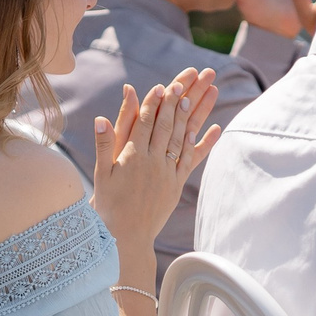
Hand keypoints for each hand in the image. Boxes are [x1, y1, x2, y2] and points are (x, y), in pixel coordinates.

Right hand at [91, 67, 222, 253]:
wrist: (125, 237)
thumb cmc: (108, 205)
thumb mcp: (101, 173)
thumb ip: (104, 144)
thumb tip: (100, 118)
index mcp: (133, 156)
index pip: (146, 122)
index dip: (155, 102)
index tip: (164, 85)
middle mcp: (153, 161)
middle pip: (169, 124)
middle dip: (180, 99)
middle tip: (192, 78)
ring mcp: (167, 172)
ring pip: (184, 137)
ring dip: (196, 113)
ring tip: (208, 92)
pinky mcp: (176, 184)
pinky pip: (192, 159)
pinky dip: (204, 143)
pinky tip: (215, 128)